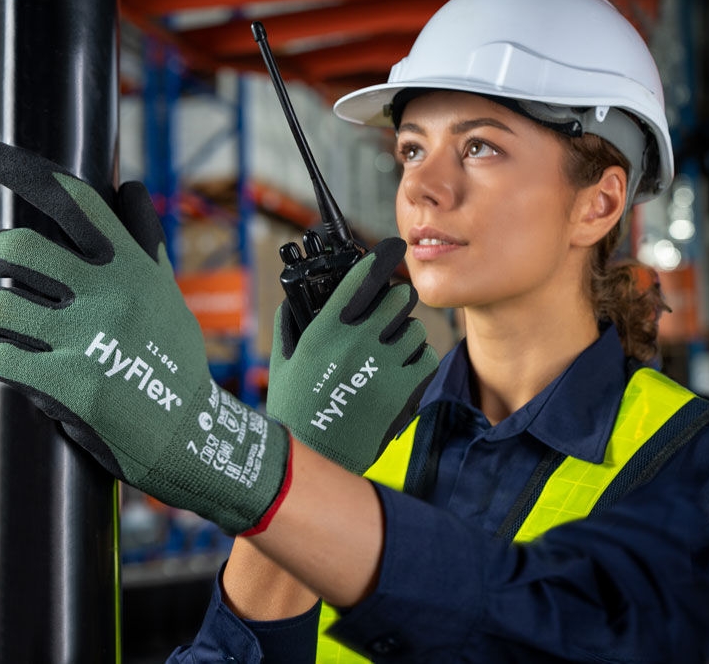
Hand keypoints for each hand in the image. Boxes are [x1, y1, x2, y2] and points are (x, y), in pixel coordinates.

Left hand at [0, 142, 289, 534]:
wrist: (188, 434)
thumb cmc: (173, 360)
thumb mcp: (165, 294)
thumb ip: (142, 242)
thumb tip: (129, 185)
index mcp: (131, 265)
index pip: (73, 199)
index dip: (23, 170)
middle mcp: (110, 294)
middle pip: (16, 248)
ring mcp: (89, 341)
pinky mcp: (70, 388)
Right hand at [266, 238, 437, 473]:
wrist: (314, 459)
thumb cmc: (293, 412)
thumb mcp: (282, 363)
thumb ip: (288, 326)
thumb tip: (292, 303)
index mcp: (326, 330)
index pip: (362, 277)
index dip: (380, 257)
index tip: (390, 249)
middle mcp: (359, 342)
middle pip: (399, 297)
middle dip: (395, 301)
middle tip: (390, 311)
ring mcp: (385, 366)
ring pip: (415, 329)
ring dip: (406, 335)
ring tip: (393, 349)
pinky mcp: (406, 391)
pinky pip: (426, 359)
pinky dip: (417, 362)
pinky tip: (403, 370)